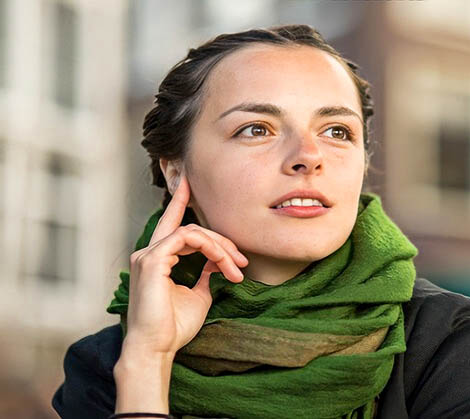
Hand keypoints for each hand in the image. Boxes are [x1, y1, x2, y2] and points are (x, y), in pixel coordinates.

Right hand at [122, 173, 248, 355]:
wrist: (157, 348)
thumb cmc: (173, 326)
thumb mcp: (198, 294)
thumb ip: (206, 274)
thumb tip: (219, 261)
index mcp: (157, 260)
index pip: (171, 225)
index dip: (179, 202)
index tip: (189, 184)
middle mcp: (148, 254)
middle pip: (189, 228)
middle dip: (221, 239)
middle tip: (242, 260)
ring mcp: (148, 256)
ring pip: (192, 232)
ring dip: (221, 247)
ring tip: (237, 268)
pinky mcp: (152, 261)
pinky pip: (187, 239)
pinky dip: (210, 248)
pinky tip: (223, 262)